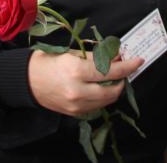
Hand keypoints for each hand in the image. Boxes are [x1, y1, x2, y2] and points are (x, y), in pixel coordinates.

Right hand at [28, 50, 143, 115]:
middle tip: (124, 69)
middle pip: (112, 89)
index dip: (127, 66)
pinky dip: (103, 96)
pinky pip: (97, 106)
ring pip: (107, 100)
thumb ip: (96, 56)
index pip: (110, 71)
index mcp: (77, 70)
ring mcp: (76, 105)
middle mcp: (78, 90)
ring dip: (115, 88)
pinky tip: (101, 87)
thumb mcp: (73, 53)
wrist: (27, 81)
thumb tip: (117, 56)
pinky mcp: (75, 113)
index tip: (138, 60)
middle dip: (123, 79)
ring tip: (113, 77)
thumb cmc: (50, 61)